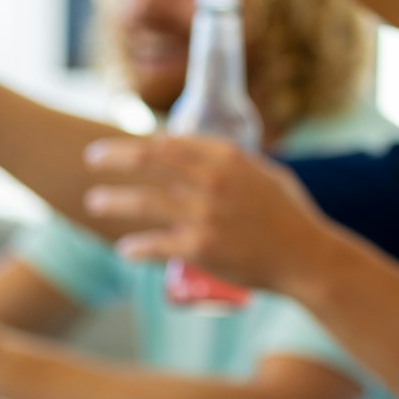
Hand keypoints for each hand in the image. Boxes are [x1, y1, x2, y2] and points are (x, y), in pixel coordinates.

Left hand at [81, 136, 329, 294]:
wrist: (306, 257)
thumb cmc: (289, 215)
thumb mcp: (266, 175)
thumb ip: (234, 164)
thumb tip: (203, 156)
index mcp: (228, 158)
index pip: (170, 141)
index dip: (140, 142)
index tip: (123, 146)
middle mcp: (212, 181)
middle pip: (148, 161)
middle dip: (113, 157)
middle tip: (92, 159)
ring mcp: (204, 215)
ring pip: (143, 203)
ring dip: (112, 200)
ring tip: (95, 202)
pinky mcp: (200, 249)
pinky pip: (155, 246)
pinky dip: (136, 247)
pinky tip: (125, 249)